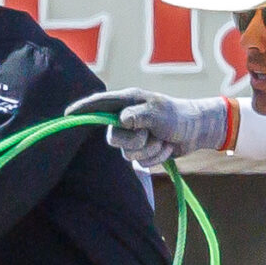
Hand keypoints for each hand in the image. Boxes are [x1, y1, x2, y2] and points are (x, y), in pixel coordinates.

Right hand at [73, 89, 228, 170]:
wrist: (196, 131)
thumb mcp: (158, 112)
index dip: (84, 110)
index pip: (100, 104)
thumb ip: (138, 115)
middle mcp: (128, 118)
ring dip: (148, 150)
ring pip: (128, 154)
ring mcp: (134, 135)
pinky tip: (165, 147)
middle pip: (113, 138)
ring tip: (162, 139)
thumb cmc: (178, 115)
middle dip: (132, 141)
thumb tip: (121, 120)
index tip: (69, 115)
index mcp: (128, 102)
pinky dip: (155, 157)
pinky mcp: (142, 150)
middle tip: (149, 134)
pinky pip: (140, 162)